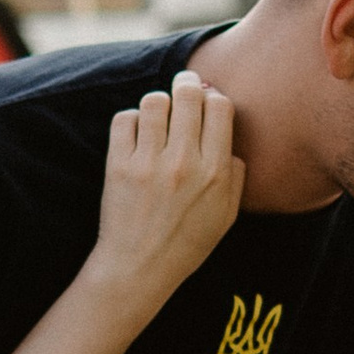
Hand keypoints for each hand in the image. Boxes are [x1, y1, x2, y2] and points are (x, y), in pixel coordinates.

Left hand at [87, 73, 241, 315]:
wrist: (139, 268)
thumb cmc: (186, 243)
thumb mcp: (227, 215)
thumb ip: (236, 176)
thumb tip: (231, 141)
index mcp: (215, 173)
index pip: (220, 107)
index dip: (214, 97)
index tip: (207, 102)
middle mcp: (184, 164)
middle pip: (188, 95)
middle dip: (187, 85)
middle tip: (184, 86)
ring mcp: (148, 163)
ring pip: (155, 101)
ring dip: (159, 102)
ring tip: (159, 114)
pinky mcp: (118, 166)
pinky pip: (125, 119)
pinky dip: (132, 120)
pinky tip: (138, 133)